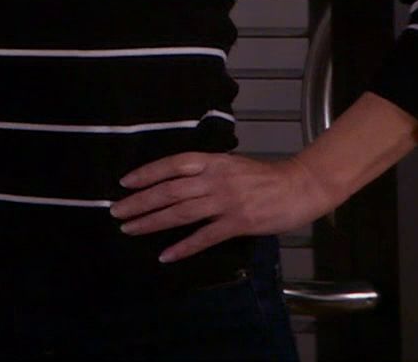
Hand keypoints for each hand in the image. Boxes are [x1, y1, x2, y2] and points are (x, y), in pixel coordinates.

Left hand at [113, 152, 336, 262]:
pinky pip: (205, 236)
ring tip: (130, 229)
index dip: (146, 173)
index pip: (172, 164)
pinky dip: (184, 246)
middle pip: (169, 190)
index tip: (124, 183)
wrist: (301, 186)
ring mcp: (226, 201)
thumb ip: (205, 171)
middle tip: (116, 211)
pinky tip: (166, 255)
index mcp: (212, 161)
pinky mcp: (239, 223)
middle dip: (140, 201)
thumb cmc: (265, 176)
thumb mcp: (231, 164)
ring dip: (152, 222)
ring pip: (181, 212)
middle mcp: (215, 179)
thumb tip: (175, 181)